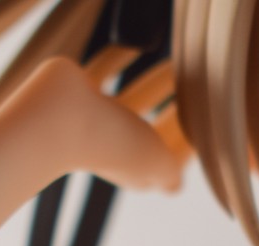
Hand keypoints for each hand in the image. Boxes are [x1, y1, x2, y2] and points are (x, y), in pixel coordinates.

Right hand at [3, 57, 184, 193]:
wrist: (58, 117)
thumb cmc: (109, 144)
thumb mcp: (157, 163)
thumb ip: (170, 174)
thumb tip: (174, 187)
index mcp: (130, 167)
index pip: (161, 162)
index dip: (180, 149)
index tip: (200, 130)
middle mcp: (110, 144)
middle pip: (147, 127)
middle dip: (169, 111)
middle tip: (193, 88)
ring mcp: (91, 116)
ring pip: (128, 97)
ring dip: (151, 83)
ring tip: (172, 63)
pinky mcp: (76, 88)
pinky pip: (104, 70)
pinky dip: (120, 59)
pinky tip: (137, 45)